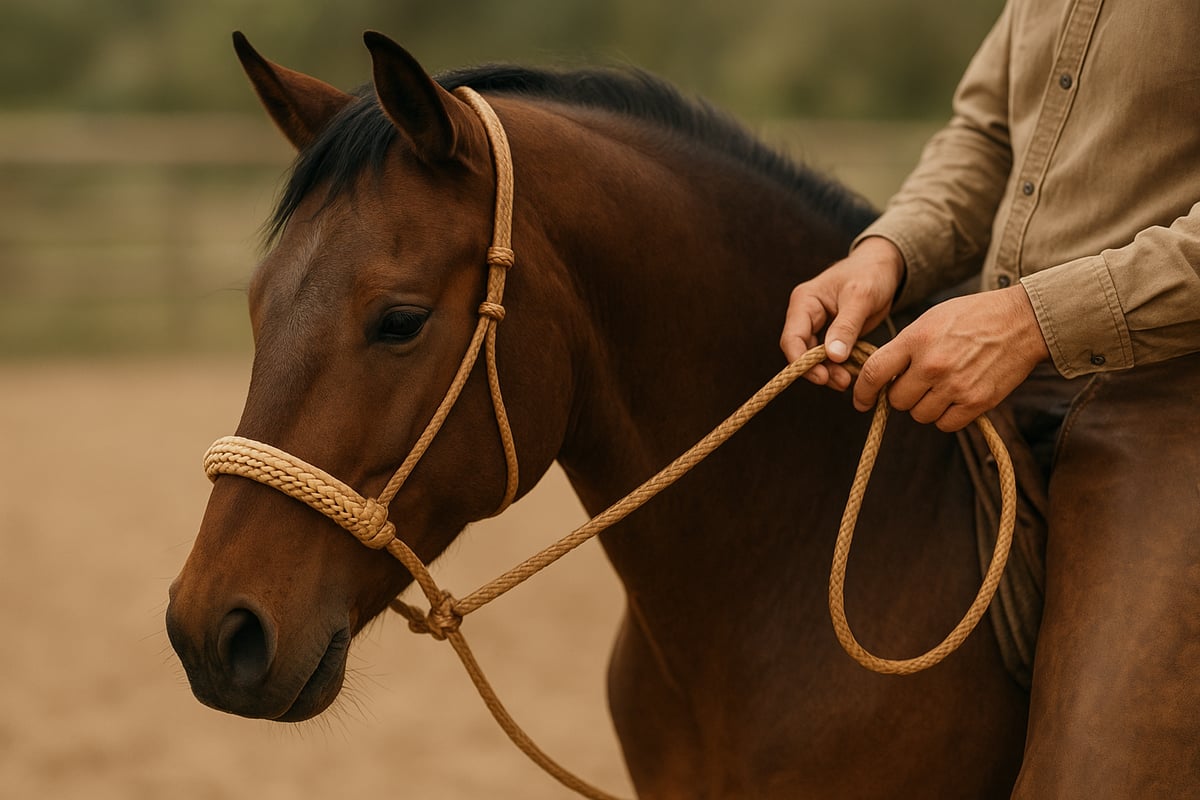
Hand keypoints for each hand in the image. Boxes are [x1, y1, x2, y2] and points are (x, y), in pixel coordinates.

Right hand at [780, 237, 904, 390]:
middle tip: (841, 382)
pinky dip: (840, 366)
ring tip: (848, 381)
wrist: (883, 266)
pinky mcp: (832, 334)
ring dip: (830, 371)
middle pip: (801, 351)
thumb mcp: (861, 297)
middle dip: (818, 369)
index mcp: (804, 301)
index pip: (792, 337)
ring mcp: (818, 326)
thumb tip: (833, 356)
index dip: (801, 361)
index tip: (822, 377)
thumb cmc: (870, 273)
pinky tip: (853, 372)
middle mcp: (806, 315)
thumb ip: (846, 326)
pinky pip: (830, 355)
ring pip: (815, 357)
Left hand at [853, 286, 1050, 430]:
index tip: (862, 401)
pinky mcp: (977, 402)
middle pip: (897, 400)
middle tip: (917, 383)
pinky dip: (946, 417)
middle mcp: (932, 365)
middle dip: (901, 395)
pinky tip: (955, 398)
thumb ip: (904, 347)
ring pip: (919, 415)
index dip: (862, 392)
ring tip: (941, 387)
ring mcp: (955, 386)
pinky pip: (945, 424)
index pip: (874, 373)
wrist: (1022, 321)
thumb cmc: (972, 317)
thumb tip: (881, 376)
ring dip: (924, 406)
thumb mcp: (930, 319)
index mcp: (916, 339)